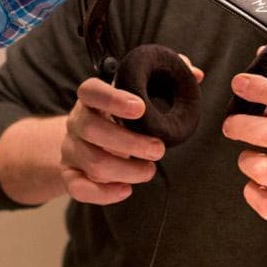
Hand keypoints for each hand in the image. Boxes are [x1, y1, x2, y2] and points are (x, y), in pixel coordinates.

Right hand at [59, 58, 202, 203]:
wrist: (84, 143)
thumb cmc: (118, 117)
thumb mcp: (135, 97)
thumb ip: (163, 81)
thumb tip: (195, 74)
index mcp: (91, 98)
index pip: (91, 91)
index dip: (112, 98)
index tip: (140, 108)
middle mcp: (77, 121)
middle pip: (93, 129)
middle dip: (130, 142)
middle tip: (159, 149)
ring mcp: (71, 149)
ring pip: (93, 161)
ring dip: (127, 169)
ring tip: (149, 170)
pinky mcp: (70, 175)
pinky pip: (79, 187)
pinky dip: (103, 193)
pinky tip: (126, 190)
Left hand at [220, 73, 266, 265]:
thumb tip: (264, 62)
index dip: (265, 90)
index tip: (241, 83)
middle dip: (243, 125)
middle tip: (231, 124)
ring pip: (264, 169)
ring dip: (247, 161)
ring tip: (251, 159)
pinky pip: (264, 203)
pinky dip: (252, 192)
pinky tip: (259, 186)